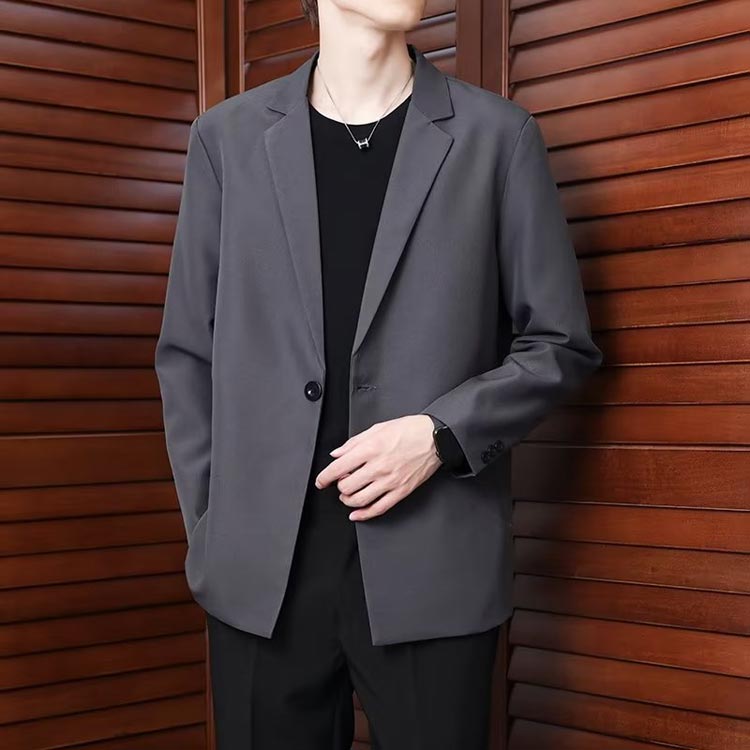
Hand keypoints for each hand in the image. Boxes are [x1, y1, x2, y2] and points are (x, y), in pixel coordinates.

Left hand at [314, 414, 441, 520]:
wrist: (435, 438)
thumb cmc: (409, 430)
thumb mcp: (377, 428)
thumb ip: (354, 443)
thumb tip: (337, 454)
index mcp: (370, 449)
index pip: (338, 468)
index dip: (324, 477)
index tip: (321, 481)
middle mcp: (378, 467)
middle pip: (347, 486)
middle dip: (339, 486)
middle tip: (340, 483)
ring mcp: (390, 481)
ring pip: (360, 500)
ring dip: (348, 500)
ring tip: (347, 496)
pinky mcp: (401, 491)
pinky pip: (379, 508)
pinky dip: (364, 514)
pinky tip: (357, 514)